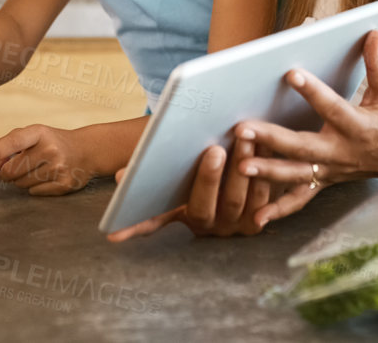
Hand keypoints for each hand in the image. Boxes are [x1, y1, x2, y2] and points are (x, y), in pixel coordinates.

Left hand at [0, 125, 98, 195]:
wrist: (86, 151)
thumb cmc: (52, 142)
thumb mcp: (33, 135)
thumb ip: (9, 144)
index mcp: (40, 133)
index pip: (13, 142)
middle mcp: (51, 149)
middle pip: (13, 170)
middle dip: (7, 172)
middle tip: (13, 168)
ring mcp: (59, 168)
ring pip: (22, 183)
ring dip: (21, 180)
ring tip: (35, 169)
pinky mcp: (65, 184)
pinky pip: (35, 192)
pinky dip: (35, 187)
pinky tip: (46, 177)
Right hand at [105, 136, 273, 240]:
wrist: (250, 163)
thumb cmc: (203, 159)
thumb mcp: (180, 162)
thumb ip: (155, 165)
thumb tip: (122, 177)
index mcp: (178, 213)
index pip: (150, 222)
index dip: (131, 228)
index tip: (112, 234)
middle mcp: (204, 224)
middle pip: (202, 207)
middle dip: (208, 179)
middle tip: (213, 150)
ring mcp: (232, 226)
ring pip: (237, 202)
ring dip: (242, 172)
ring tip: (245, 143)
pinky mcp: (258, 221)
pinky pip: (263, 202)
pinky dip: (266, 178)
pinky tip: (266, 152)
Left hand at [238, 30, 377, 222]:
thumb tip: (373, 34)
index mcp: (359, 127)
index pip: (332, 107)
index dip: (313, 91)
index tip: (290, 73)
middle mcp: (342, 152)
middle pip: (302, 146)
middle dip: (272, 139)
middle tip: (243, 129)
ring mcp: (332, 171)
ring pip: (296, 175)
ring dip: (268, 172)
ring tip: (240, 165)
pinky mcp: (325, 181)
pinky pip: (300, 198)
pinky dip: (278, 210)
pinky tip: (255, 219)